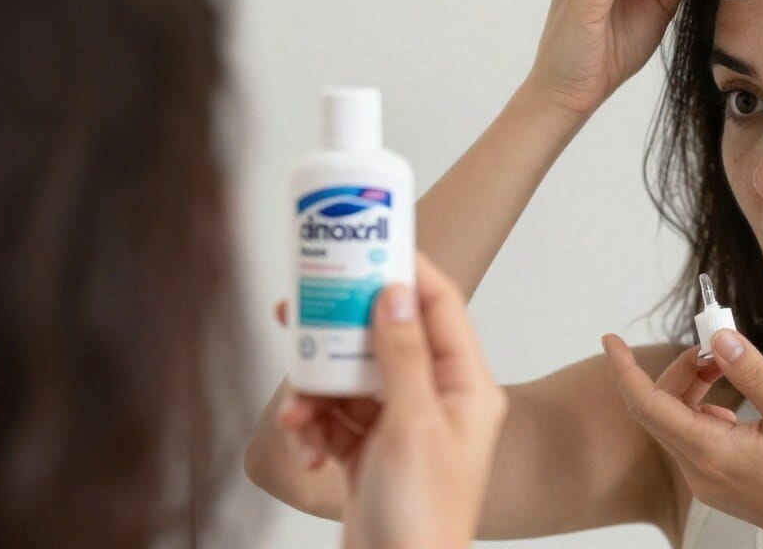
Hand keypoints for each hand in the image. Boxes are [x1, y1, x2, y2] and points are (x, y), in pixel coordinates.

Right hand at [277, 254, 506, 548]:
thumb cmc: (423, 520)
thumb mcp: (413, 427)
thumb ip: (402, 355)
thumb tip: (395, 291)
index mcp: (466, 387)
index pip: (440, 306)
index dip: (406, 269)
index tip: (367, 242)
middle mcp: (437, 399)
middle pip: (385, 336)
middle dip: (339, 329)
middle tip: (300, 307)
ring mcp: (401, 424)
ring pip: (350, 376)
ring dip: (316, 389)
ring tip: (296, 410)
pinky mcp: (367, 450)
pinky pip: (333, 415)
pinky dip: (312, 425)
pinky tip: (303, 447)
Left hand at [601, 330, 762, 548]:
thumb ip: (752, 373)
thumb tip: (719, 338)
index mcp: (712, 452)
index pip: (647, 404)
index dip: (623, 369)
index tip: (611, 339)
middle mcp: (700, 471)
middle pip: (660, 409)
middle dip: (678, 370)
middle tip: (712, 345)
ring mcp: (708, 481)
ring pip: (677, 423)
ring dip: (692, 389)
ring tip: (726, 368)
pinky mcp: (719, 484)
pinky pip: (694, 439)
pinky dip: (704, 411)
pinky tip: (735, 405)